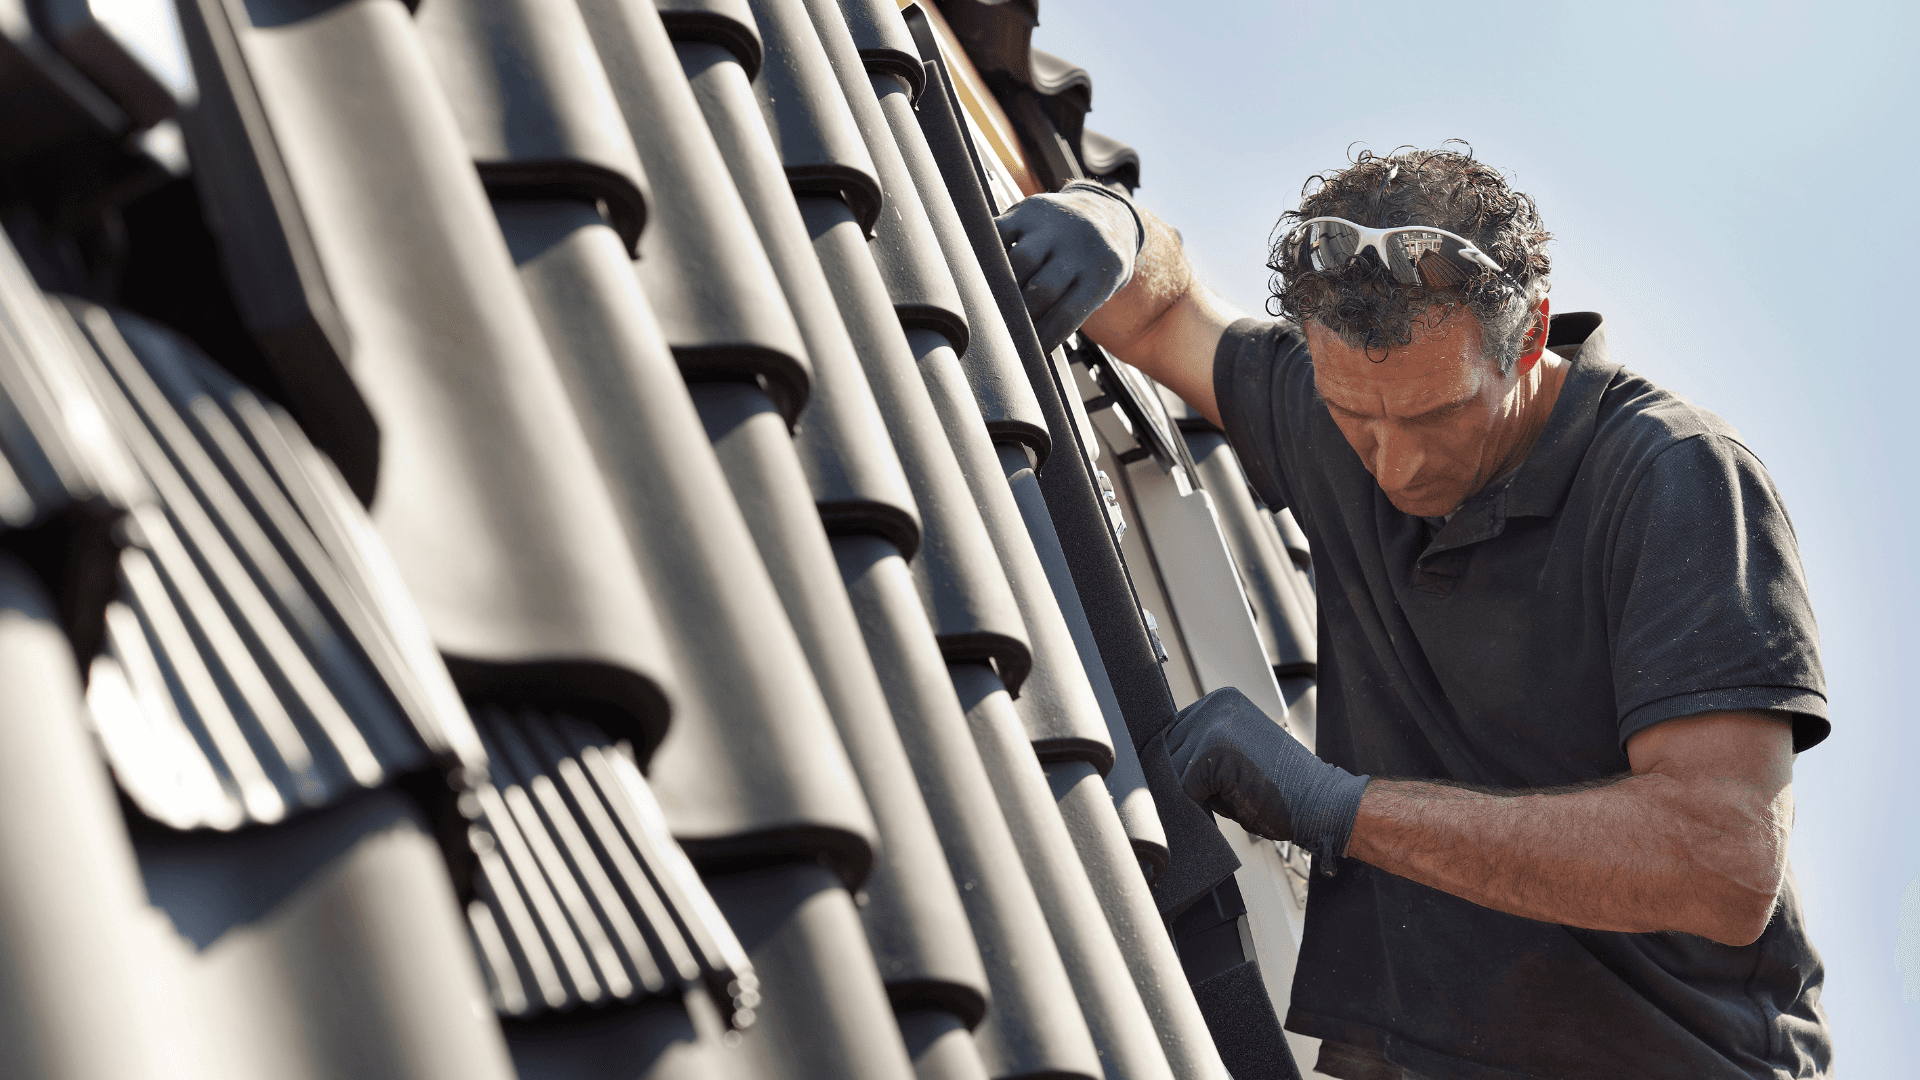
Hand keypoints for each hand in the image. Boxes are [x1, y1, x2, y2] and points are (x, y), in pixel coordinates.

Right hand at [994, 182, 1141, 351]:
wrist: (1104, 211)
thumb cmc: (1095, 265)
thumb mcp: (1098, 288)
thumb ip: (1071, 311)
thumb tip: (1029, 344)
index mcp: (1100, 274)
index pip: (1066, 316)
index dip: (1042, 339)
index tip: (1026, 354)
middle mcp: (1077, 246)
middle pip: (1040, 289)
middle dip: (1020, 316)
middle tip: (1005, 331)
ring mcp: (1051, 225)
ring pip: (1018, 260)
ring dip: (1001, 288)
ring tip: (990, 305)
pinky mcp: (1027, 210)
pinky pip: (999, 233)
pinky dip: (987, 253)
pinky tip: (980, 271)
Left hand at [1165, 687, 1369, 863]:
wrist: (1320, 801)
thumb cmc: (1280, 786)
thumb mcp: (1236, 754)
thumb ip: (1201, 750)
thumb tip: (1160, 765)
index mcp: (1221, 700)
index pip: (1173, 733)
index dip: (1179, 764)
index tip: (1190, 784)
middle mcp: (1214, 705)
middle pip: (1167, 748)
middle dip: (1180, 779)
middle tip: (1209, 797)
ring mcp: (1213, 726)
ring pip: (1171, 768)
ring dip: (1187, 792)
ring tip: (1222, 800)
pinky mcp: (1213, 752)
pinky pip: (1183, 787)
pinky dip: (1198, 804)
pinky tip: (1226, 804)